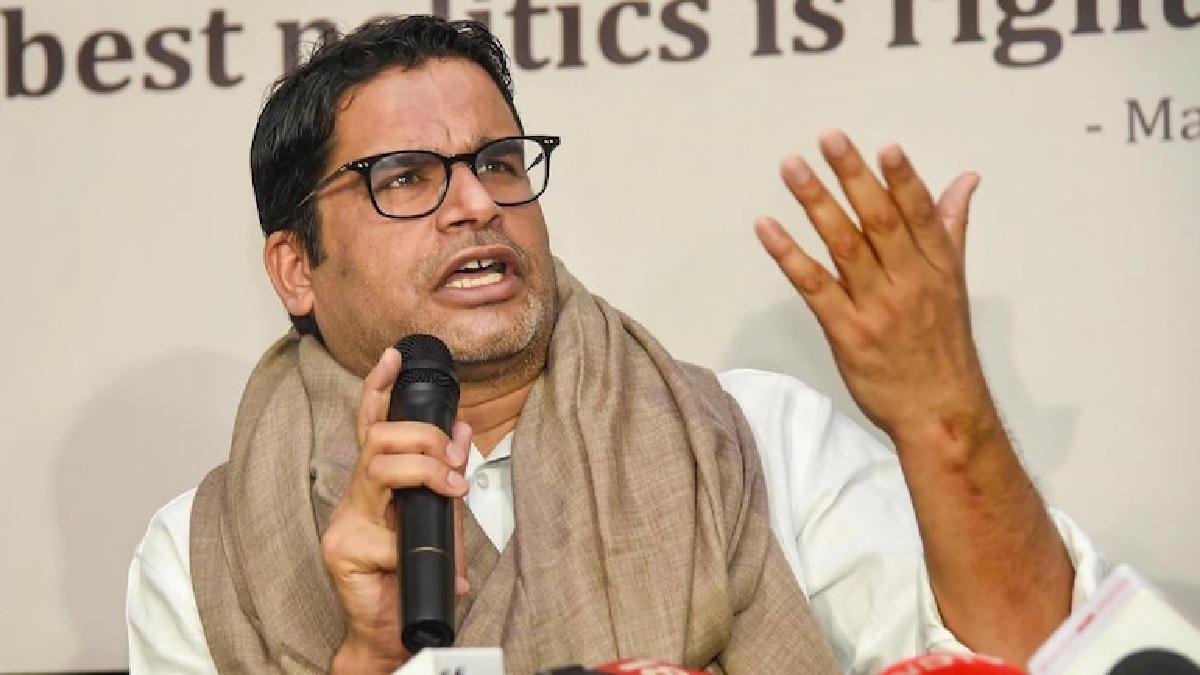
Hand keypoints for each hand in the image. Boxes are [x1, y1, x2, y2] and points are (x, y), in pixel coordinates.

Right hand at [322, 347, 470, 673]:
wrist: (395, 628)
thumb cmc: (415, 573)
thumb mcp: (443, 515)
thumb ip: (448, 473)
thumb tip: (462, 429)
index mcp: (376, 483)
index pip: (373, 425)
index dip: (378, 388)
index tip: (393, 357)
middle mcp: (356, 496)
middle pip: (379, 441)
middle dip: (422, 438)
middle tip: (453, 463)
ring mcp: (345, 522)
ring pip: (378, 470)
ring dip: (422, 471)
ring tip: (449, 487)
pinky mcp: (344, 550)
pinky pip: (385, 531)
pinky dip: (411, 540)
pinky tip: (418, 555)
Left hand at [755, 130, 994, 452]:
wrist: (940, 413)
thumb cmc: (944, 348)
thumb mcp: (955, 284)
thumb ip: (951, 227)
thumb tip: (964, 179)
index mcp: (937, 268)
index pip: (920, 213)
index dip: (902, 178)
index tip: (885, 146)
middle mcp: (909, 282)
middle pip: (878, 220)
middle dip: (853, 175)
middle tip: (828, 138)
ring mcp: (877, 307)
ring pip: (844, 245)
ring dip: (816, 202)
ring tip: (792, 167)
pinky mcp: (846, 332)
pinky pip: (814, 287)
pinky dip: (789, 255)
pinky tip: (767, 228)